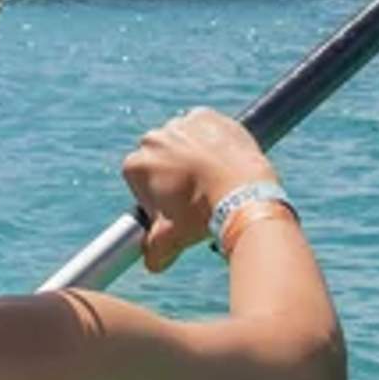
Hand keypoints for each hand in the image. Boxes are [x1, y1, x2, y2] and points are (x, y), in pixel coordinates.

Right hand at [122, 108, 275, 273]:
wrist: (242, 192)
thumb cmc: (202, 214)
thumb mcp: (172, 238)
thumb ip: (154, 251)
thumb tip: (152, 264)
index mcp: (137, 164)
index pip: (139, 179)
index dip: (155, 195)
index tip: (174, 206)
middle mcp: (153, 138)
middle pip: (158, 157)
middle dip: (170, 173)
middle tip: (194, 193)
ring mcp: (180, 124)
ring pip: (180, 140)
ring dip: (189, 154)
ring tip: (210, 177)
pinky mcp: (206, 115)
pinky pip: (203, 126)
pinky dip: (209, 139)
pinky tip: (219, 159)